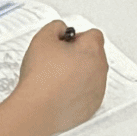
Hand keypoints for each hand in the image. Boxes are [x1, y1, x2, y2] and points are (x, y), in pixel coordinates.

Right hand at [9, 20, 107, 135]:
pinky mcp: (91, 107)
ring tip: (57, 78)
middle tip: (57, 61)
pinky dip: (78, 91)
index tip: (65, 44)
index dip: (76, 37)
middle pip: (94, 54)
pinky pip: (89, 93)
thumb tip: (61, 30)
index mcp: (91, 50)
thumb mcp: (42, 38)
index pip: (93, 35)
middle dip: (79, 55)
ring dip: (80, 73)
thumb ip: (55, 27)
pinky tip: (61, 92)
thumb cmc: (41, 78)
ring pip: (93, 74)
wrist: (36, 109)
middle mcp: (99, 70)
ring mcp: (97, 90)